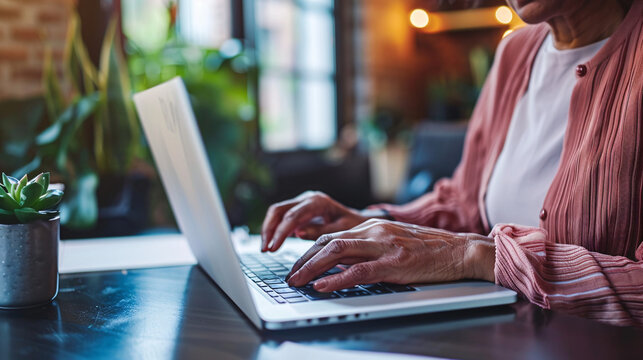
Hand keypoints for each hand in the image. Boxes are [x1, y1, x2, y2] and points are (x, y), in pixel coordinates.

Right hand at [261, 191, 381, 251]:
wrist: (359, 220)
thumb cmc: (353, 225)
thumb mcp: (342, 229)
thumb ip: (321, 231)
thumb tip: (298, 233)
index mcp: (318, 202)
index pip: (292, 215)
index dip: (281, 232)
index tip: (273, 247)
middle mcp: (307, 199)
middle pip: (279, 210)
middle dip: (269, 229)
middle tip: (265, 249)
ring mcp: (301, 203)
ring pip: (276, 212)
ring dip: (269, 229)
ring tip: (266, 248)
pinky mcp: (299, 210)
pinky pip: (281, 217)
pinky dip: (274, 230)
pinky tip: (272, 244)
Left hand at [286, 219, 495, 291]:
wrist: (459, 250)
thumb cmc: (427, 250)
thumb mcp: (391, 242)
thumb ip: (366, 249)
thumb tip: (338, 264)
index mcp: (371, 226)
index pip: (331, 236)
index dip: (309, 252)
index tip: (296, 266)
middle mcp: (373, 231)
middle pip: (328, 242)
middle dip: (303, 260)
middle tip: (290, 276)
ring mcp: (383, 246)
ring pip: (337, 252)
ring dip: (311, 267)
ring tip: (297, 281)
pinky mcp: (394, 263)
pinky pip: (359, 271)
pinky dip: (337, 279)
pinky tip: (322, 286)